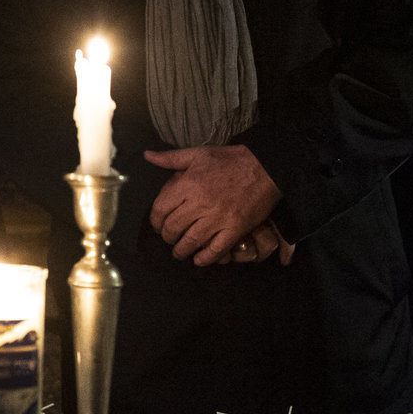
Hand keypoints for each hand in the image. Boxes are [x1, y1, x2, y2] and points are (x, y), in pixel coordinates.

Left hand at [145, 145, 283, 266]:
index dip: (155, 221)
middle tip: (169, 238)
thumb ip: (170, 158)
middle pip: (173, 228)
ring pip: (191, 242)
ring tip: (180, 252)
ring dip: (181, 250)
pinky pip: (215, 250)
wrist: (265, 167)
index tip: (157, 224)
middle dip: (167, 237)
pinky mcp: (234, 229)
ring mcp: (218, 218)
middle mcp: (200, 203)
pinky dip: (205, 258)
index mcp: (188, 184)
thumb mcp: (198, 153)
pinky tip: (199, 260)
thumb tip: (148, 155)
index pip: (160, 209)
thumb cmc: (230, 160)